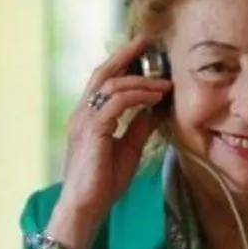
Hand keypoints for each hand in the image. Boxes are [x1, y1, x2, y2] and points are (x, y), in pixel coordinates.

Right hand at [47, 35, 172, 248]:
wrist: (86, 206)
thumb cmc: (103, 182)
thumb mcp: (129, 149)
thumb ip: (138, 128)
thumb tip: (154, 110)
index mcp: (89, 116)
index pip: (104, 81)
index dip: (122, 64)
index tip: (143, 53)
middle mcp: (83, 113)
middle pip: (103, 73)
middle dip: (125, 55)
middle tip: (147, 42)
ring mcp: (84, 120)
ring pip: (112, 85)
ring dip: (141, 80)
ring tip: (164, 82)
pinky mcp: (92, 130)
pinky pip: (117, 103)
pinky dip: (138, 96)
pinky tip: (155, 97)